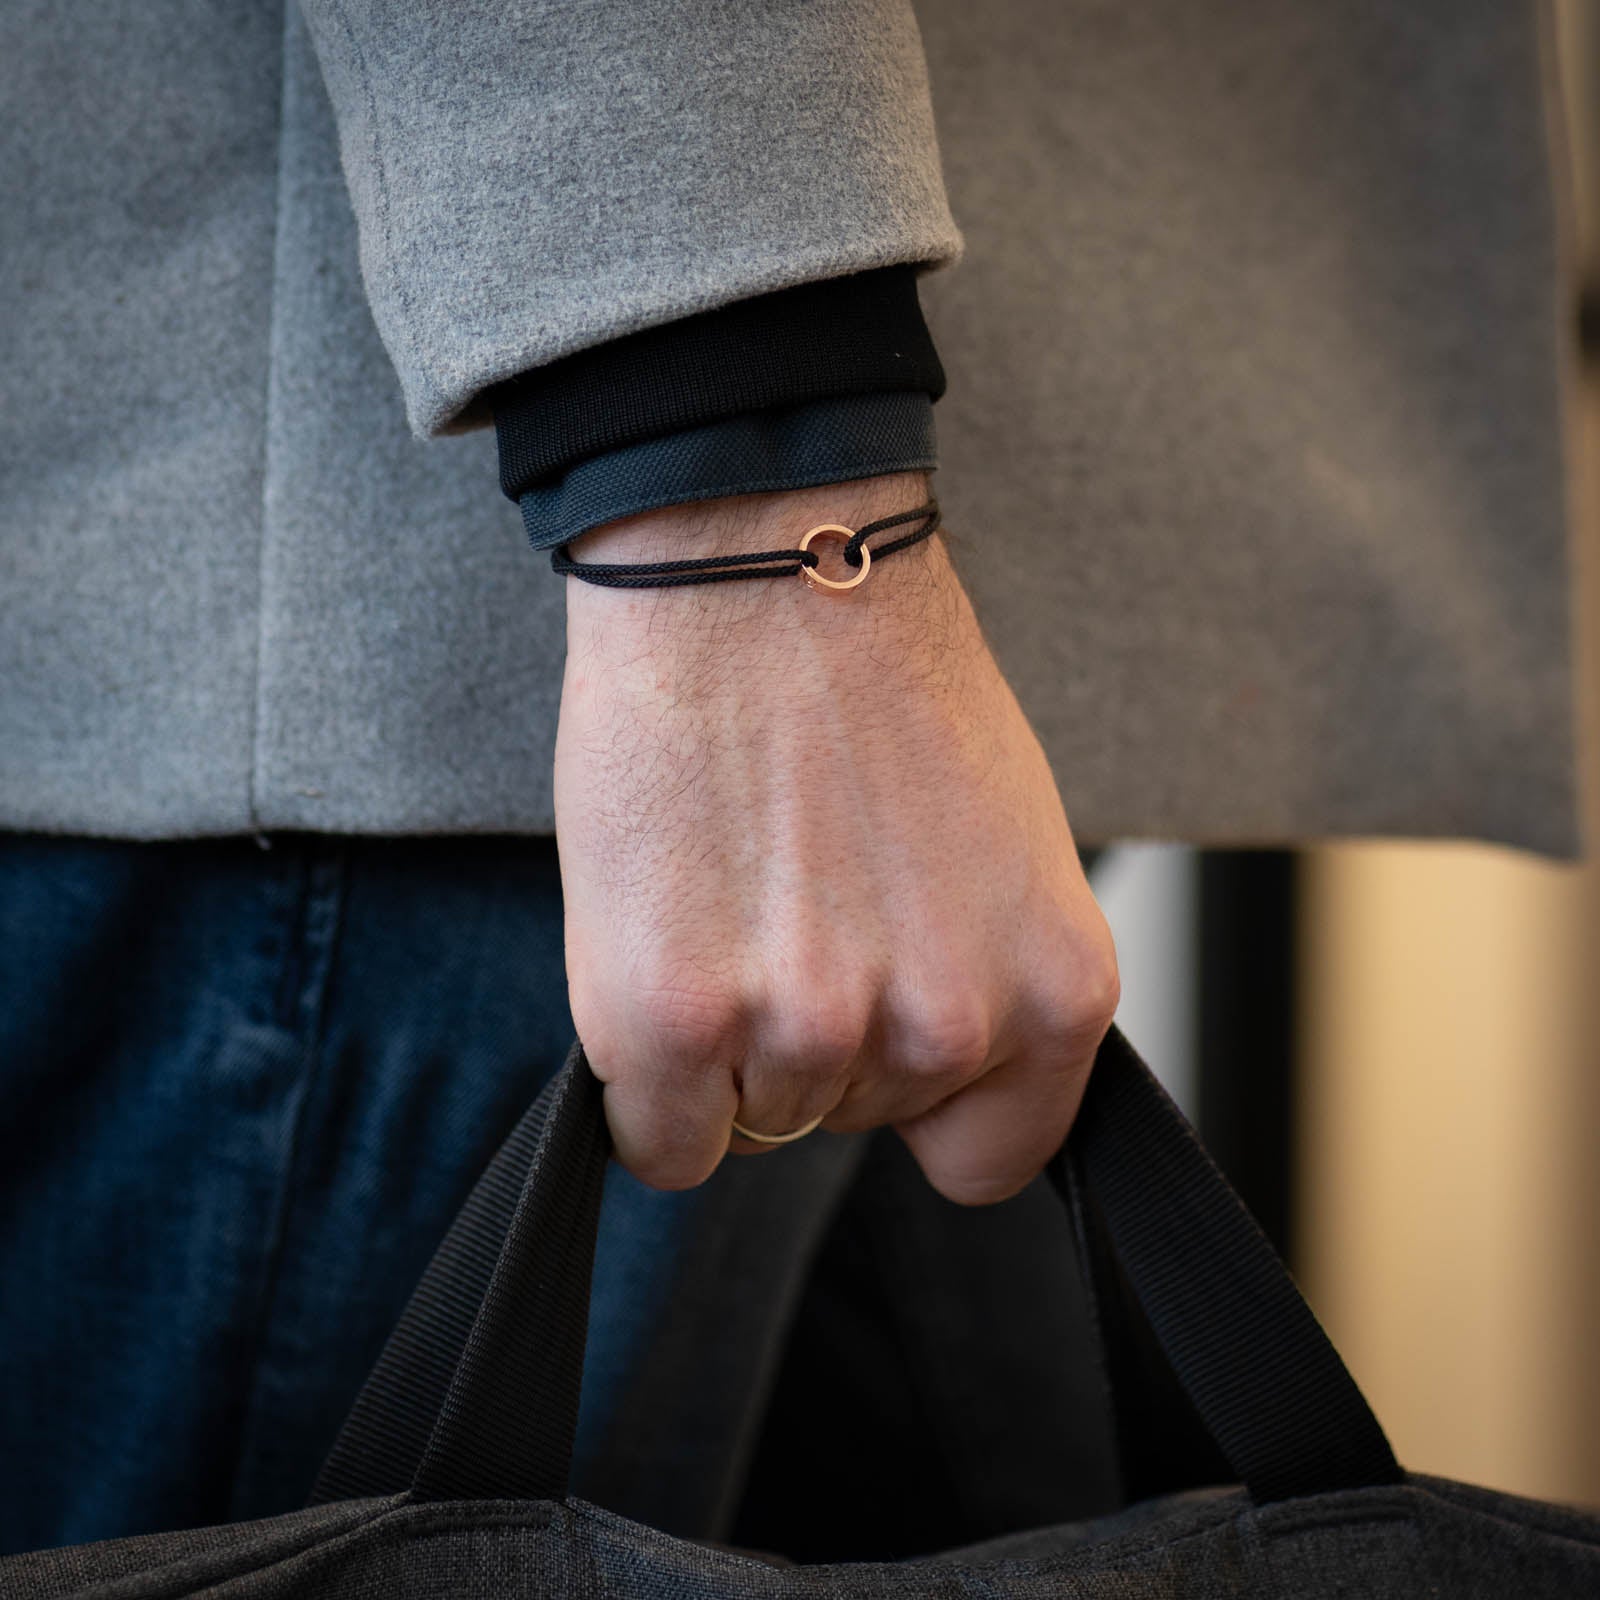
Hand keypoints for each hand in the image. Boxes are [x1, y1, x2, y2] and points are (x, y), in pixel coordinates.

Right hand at [553, 471, 1118, 1203]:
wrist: (760, 567)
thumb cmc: (877, 685)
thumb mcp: (1006, 850)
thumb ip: (985, 979)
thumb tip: (931, 1069)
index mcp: (1052, 989)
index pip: (993, 1157)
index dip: (923, 1104)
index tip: (880, 1037)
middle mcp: (946, 1027)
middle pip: (853, 1130)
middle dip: (813, 1043)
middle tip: (786, 904)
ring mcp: (810, 1030)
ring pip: (752, 1129)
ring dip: (726, 1048)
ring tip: (726, 897)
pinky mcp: (676, 1020)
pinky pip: (660, 1144)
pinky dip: (646, 1085)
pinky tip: (660, 958)